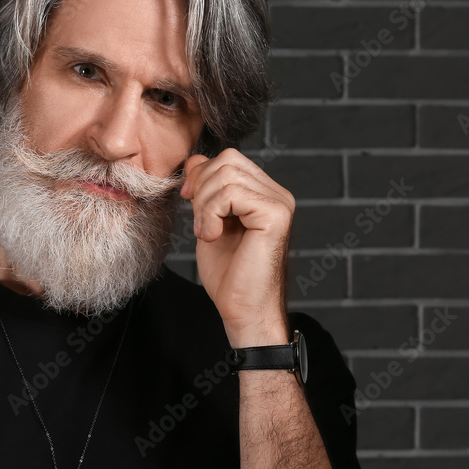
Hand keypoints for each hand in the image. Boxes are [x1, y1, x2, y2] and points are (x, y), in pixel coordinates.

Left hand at [180, 148, 294, 347]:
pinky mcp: (276, 215)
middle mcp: (277, 194)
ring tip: (207, 234)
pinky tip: (213, 237)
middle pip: (228, 160)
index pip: (229, 159)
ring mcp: (279, 203)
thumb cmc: (228, 274)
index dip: (202, 175)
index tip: (189, 200)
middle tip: (199, 222)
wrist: (242, 310)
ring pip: (227, 174)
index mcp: (264, 194)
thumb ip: (206, 191)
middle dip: (201, 187)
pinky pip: (232, 193)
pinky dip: (211, 214)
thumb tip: (195, 159)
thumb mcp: (209, 221)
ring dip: (204, 205)